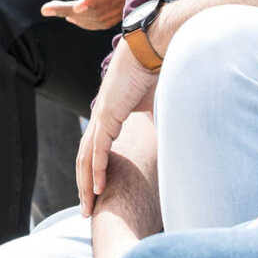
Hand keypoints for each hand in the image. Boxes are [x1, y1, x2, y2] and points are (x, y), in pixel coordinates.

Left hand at [76, 41, 158, 215]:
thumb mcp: (156, 103)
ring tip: (89, 206)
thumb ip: (157, 120)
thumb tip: (172, 132)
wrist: (151, 48)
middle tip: (87, 209)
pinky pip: (99, 149)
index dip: (94, 172)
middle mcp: (100, 117)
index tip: (98, 193)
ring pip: (88, 158)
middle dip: (85, 186)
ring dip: (87, 184)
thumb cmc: (156, 69)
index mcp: (108, 115)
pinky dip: (98, 170)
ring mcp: (102, 116)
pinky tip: (97, 188)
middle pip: (86, 158)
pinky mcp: (108, 115)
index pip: (96, 149)